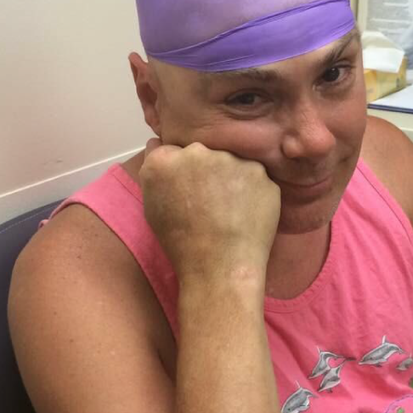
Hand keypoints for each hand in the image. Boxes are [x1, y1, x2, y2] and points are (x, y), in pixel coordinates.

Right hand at [138, 139, 280, 284]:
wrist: (219, 267)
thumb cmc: (181, 243)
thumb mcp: (152, 207)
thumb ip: (155, 171)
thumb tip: (159, 145)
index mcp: (164, 160)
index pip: (172, 151)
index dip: (180, 171)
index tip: (185, 189)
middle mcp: (197, 152)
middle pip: (202, 152)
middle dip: (205, 170)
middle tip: (208, 201)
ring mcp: (231, 159)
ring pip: (231, 162)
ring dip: (230, 177)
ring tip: (229, 209)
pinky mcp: (260, 172)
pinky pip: (253, 176)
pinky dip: (251, 190)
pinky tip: (246, 212)